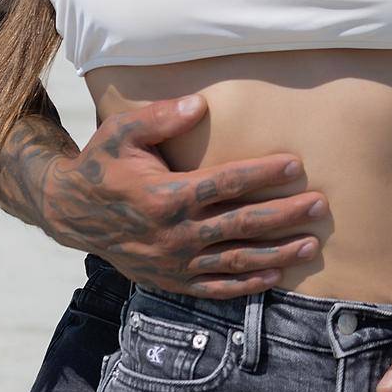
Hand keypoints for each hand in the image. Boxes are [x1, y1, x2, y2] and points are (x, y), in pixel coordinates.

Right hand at [37, 95, 326, 295]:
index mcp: (165, 194)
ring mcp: (175, 261)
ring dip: (277, 252)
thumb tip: (200, 105)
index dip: (262, 173)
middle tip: (319, 205)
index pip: (225, 183)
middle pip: (241, 223)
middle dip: (284, 214)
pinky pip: (217, 286)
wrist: (72, 213)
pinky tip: (275, 274)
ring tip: (310, 244)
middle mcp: (174, 233)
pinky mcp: (172, 280)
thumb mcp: (121, 132)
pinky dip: (247, 283)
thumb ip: (161, 117)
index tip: (295, 164)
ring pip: (235, 258)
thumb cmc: (103, 165)